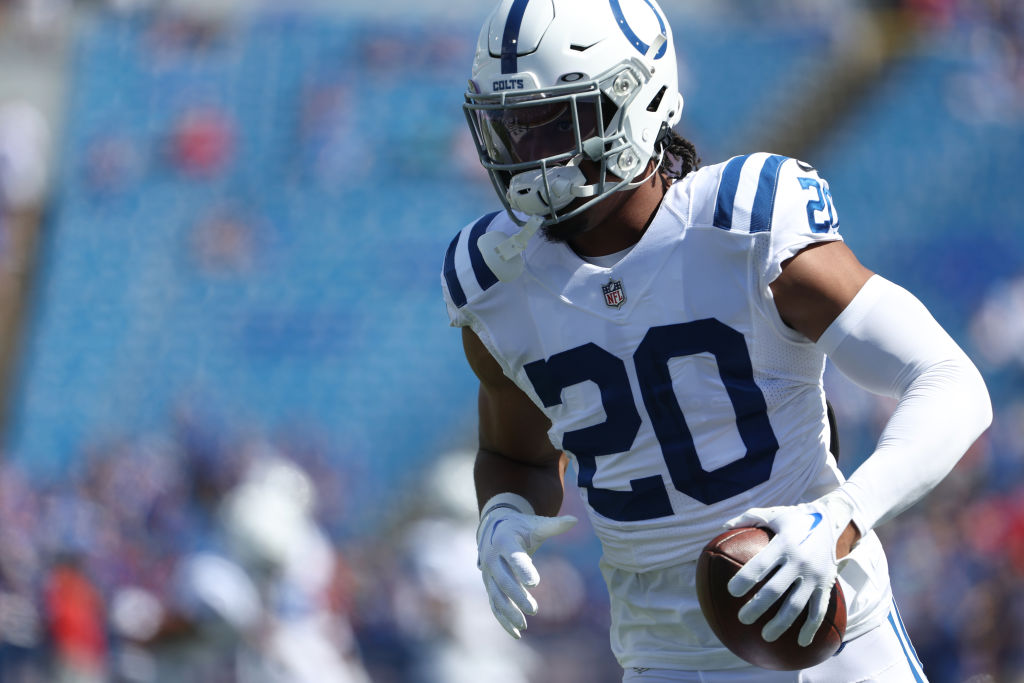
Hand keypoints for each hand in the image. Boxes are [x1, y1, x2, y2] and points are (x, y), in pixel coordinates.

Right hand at [476, 504, 576, 637]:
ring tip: (524, 625)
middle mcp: (492, 558)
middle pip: (504, 580)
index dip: (523, 569)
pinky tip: (517, 633)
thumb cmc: (520, 527)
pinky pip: (494, 605)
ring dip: (509, 612)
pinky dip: (503, 620)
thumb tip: (575, 520)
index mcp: (504, 541)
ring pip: (496, 596)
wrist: (493, 528)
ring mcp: (488, 573)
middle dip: (518, 596)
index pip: (514, 557)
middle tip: (534, 610)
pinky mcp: (490, 585)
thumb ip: (554, 525)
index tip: (535, 583)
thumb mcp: (535, 524)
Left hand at [723, 492, 854, 646]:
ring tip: (765, 636)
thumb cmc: (794, 519)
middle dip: (757, 607)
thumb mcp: (772, 514)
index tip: (731, 591)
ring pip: (796, 605)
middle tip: (742, 619)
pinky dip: (811, 628)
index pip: (761, 564)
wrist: (832, 520)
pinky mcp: (826, 585)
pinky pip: (819, 610)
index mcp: (784, 543)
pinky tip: (801, 642)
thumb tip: (722, 527)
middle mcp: (800, 561)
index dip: (746, 578)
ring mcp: (814, 575)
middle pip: (775, 590)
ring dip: (781, 623)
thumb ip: (747, 518)